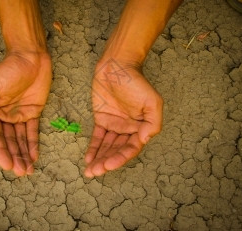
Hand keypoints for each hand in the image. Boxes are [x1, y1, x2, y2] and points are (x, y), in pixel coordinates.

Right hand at [0, 52, 51, 175]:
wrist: (31, 57)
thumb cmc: (8, 70)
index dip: (1, 152)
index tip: (8, 166)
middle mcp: (4, 116)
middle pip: (10, 141)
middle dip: (15, 157)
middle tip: (22, 172)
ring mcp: (19, 115)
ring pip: (21, 139)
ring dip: (24, 154)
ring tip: (29, 170)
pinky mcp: (33, 112)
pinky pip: (33, 131)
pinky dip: (34, 144)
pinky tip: (35, 156)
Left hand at [84, 58, 162, 176]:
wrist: (116, 67)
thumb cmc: (136, 83)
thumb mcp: (152, 102)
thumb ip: (153, 123)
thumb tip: (144, 141)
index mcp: (141, 128)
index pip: (130, 148)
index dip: (120, 158)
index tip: (108, 166)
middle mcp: (128, 129)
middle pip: (116, 150)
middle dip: (106, 162)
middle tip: (95, 172)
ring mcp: (114, 125)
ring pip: (106, 146)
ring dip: (99, 159)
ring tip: (90, 171)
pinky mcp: (101, 119)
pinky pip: (97, 137)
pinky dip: (93, 148)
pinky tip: (88, 159)